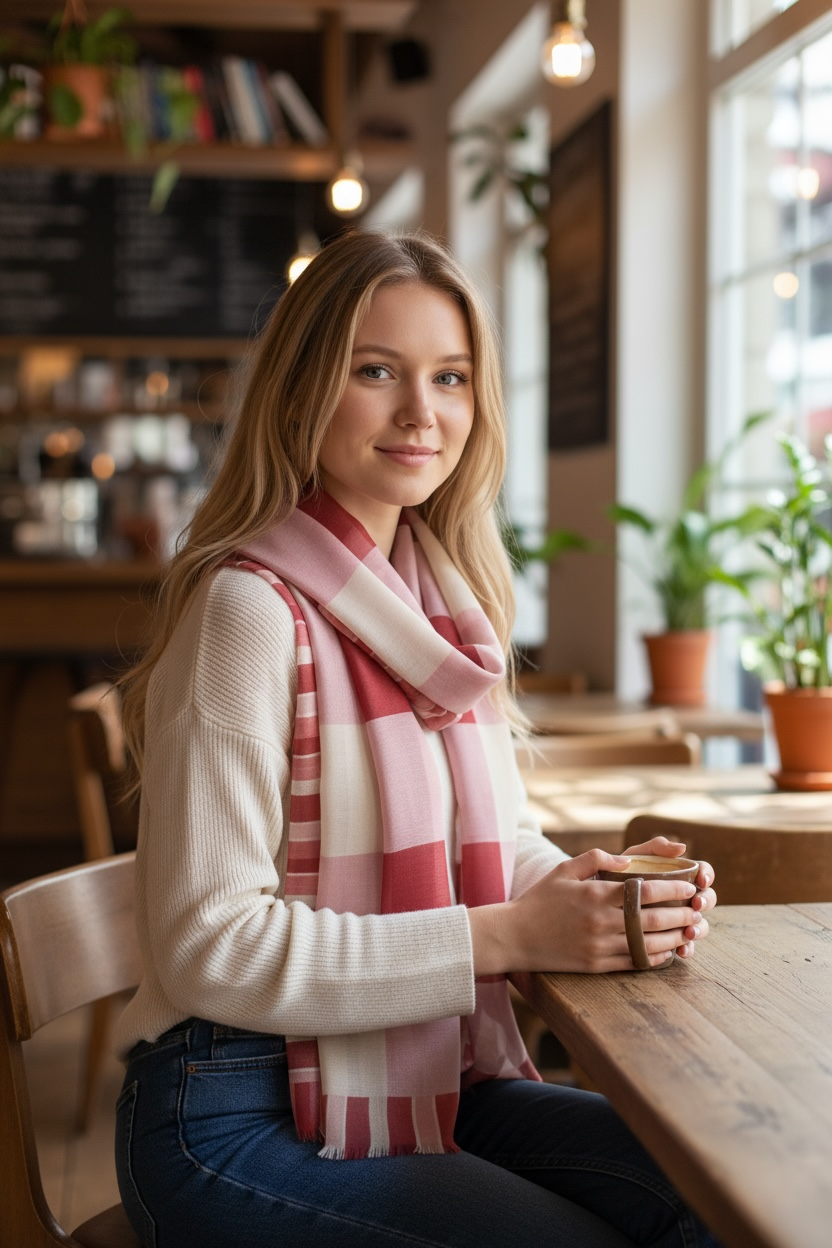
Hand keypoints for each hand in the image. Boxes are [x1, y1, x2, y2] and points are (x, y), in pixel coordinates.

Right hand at [469, 848, 703, 974]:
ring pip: (648, 944)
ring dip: (675, 937)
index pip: (645, 890)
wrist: (515, 936)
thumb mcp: (565, 869)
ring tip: (692, 931)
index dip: (673, 888)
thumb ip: (597, 858)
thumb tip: (627, 858)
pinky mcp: (597, 966)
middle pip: (652, 919)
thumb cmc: (541, 899)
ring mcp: (599, 946)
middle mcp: (600, 921)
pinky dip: (656, 957)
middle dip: (682, 914)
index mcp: (595, 894)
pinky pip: (634, 963)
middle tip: (700, 909)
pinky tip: (668, 951)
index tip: (690, 886)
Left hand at [622, 834, 716, 958]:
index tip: (701, 881)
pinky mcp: (669, 937)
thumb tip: (682, 848)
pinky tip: (681, 951)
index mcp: (678, 875)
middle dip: (705, 902)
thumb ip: (654, 848)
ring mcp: (677, 918)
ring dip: (699, 928)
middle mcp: (682, 897)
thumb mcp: (633, 858)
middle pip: (707, 898)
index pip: (703, 872)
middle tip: (696, 906)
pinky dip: (687, 948)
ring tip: (689, 932)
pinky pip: (684, 945)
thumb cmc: (616, 874)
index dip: (707, 875)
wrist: (595, 900)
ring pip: (700, 923)